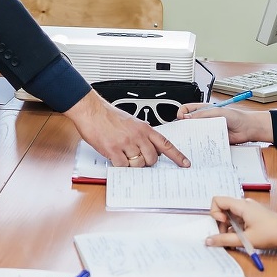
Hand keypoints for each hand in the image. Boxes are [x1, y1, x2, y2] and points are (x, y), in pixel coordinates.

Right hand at [67, 93, 188, 167]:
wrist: (91, 110)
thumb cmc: (108, 115)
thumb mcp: (131, 121)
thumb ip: (142, 134)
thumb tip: (149, 147)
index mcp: (144, 128)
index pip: (165, 144)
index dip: (177, 156)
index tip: (185, 163)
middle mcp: (138, 136)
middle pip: (152, 159)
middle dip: (146, 163)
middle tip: (137, 159)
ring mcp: (126, 143)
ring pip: (138, 164)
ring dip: (131, 164)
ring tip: (122, 155)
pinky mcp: (113, 150)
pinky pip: (123, 166)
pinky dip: (119, 165)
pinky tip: (115, 157)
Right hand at [176, 104, 272, 143]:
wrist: (247, 128)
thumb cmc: (236, 116)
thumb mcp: (217, 111)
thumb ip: (201, 114)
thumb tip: (187, 118)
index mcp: (203, 109)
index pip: (186, 109)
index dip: (181, 113)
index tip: (182, 118)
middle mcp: (204, 119)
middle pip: (188, 122)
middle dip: (184, 126)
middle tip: (184, 130)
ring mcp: (207, 129)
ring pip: (195, 133)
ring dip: (193, 135)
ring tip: (193, 136)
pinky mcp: (212, 139)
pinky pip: (203, 141)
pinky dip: (201, 143)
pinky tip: (201, 143)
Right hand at [206, 195, 276, 252]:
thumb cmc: (270, 234)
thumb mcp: (245, 239)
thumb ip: (225, 240)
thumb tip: (207, 240)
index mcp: (241, 205)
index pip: (217, 200)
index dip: (214, 213)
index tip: (223, 224)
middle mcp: (244, 204)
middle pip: (223, 208)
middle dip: (221, 223)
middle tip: (226, 237)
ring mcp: (250, 208)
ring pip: (231, 214)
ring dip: (228, 227)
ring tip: (234, 240)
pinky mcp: (254, 214)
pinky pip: (239, 218)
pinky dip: (236, 227)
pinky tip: (242, 238)